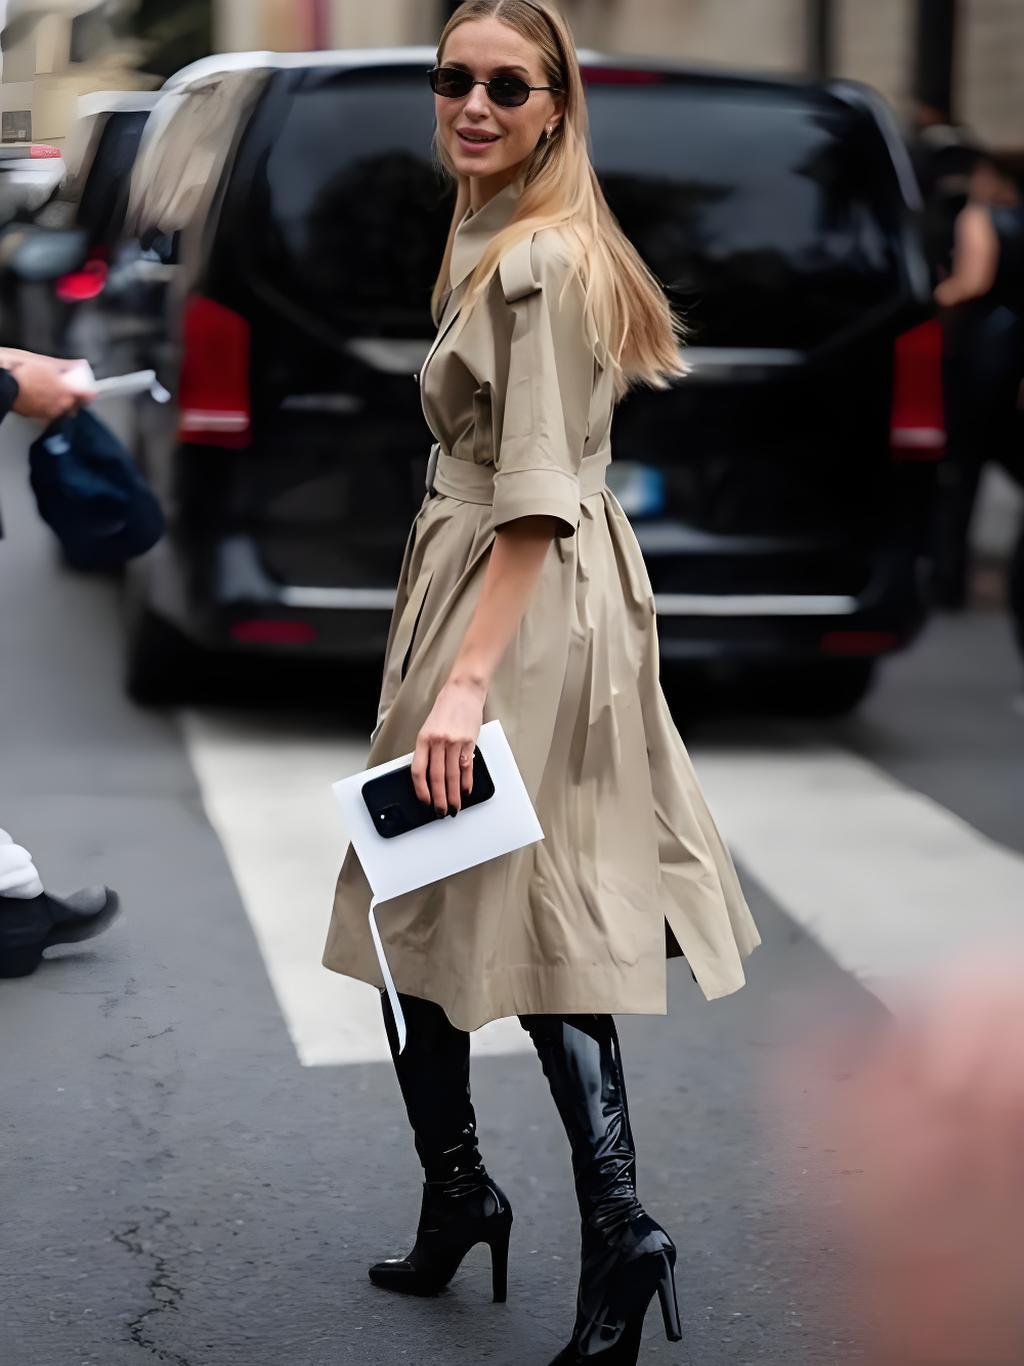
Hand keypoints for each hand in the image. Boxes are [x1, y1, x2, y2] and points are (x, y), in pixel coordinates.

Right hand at [9, 357, 90, 420]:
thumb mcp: (47, 363)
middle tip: (71, 392)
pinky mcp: (39, 416)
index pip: (87, 397)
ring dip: (63, 405)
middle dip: (75, 400)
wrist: (7, 386)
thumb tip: (81, 363)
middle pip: (75, 406)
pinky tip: (45, 401)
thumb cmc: (25, 373)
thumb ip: (67, 365)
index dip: (89, 393)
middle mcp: (61, 406)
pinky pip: (51, 414)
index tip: (90, 391)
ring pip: (63, 412)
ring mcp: (51, 413)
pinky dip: (51, 409)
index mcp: (67, 392)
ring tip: (56, 396)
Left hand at [412, 678, 484, 815]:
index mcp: (424, 738)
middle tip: (440, 811)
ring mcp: (454, 742)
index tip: (424, 800)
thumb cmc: (446, 708)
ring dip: (453, 795)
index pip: (418, 770)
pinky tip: (465, 791)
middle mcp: (438, 741)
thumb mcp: (429, 728)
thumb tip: (429, 775)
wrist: (463, 691)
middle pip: (437, 777)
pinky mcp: (469, 742)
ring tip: (454, 806)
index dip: (421, 789)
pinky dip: (466, 782)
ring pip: (453, 776)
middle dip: (439, 798)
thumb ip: (428, 749)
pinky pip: (467, 767)